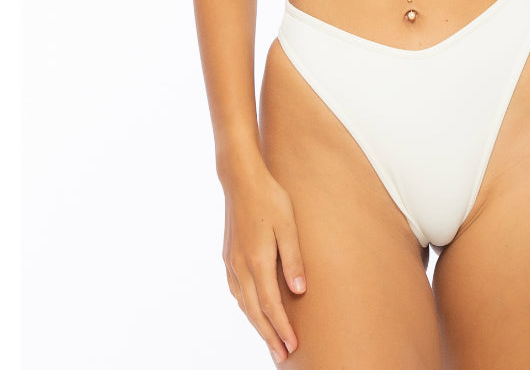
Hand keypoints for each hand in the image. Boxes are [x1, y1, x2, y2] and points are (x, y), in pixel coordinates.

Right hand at [221, 157, 306, 363]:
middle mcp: (241, 266)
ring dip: (257, 323)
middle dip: (269, 335)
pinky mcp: (228, 256)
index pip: (271, 305)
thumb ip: (293, 259)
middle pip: (255, 311)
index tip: (293, 345)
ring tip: (270, 339)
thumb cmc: (270, 198)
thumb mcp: (288, 225)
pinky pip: (236, 290)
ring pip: (243, 303)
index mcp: (257, 261)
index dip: (282, 328)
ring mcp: (231, 262)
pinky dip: (246, 306)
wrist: (241, 179)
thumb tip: (299, 292)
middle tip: (282, 354)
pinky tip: (252, 310)